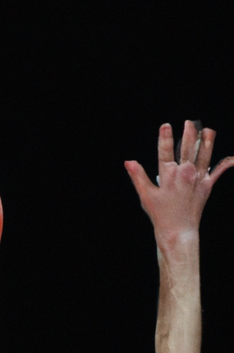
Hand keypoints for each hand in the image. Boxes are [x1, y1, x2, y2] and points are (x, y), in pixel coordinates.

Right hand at [125, 121, 233, 239]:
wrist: (178, 230)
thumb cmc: (160, 215)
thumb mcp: (145, 195)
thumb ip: (138, 176)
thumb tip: (129, 162)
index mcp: (168, 174)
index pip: (165, 150)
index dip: (165, 136)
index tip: (166, 125)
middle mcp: (185, 172)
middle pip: (188, 147)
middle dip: (189, 132)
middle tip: (190, 122)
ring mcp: (197, 178)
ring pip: (205, 153)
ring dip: (207, 140)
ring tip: (207, 130)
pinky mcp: (207, 185)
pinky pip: (219, 170)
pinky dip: (227, 163)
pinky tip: (232, 157)